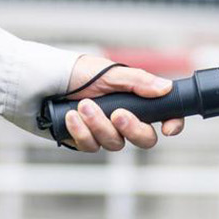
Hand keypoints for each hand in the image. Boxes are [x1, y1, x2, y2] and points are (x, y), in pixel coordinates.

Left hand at [61, 53, 184, 152]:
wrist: (46, 80)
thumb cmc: (80, 73)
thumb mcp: (110, 72)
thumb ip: (137, 81)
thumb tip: (165, 87)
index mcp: (136, 101)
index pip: (164, 116)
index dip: (172, 124)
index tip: (167, 128)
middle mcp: (124, 120)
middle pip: (144, 139)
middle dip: (132, 128)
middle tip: (117, 114)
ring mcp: (105, 133)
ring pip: (114, 143)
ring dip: (99, 124)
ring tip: (84, 105)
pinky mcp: (86, 141)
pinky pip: (91, 146)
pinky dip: (81, 131)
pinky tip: (72, 116)